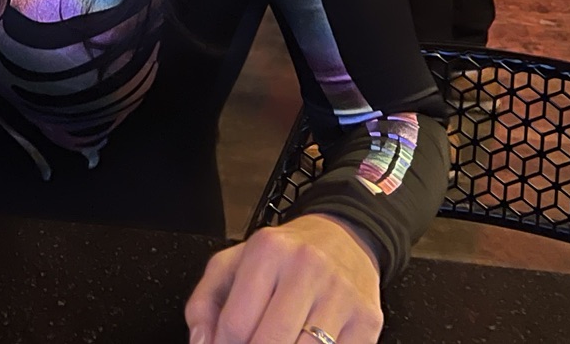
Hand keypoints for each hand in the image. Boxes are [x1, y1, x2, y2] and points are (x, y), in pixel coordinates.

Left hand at [185, 214, 383, 343]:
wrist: (345, 236)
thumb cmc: (285, 255)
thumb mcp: (234, 262)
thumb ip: (205, 302)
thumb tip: (203, 342)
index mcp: (269, 251)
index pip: (235, 326)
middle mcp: (307, 268)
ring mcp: (341, 295)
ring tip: (278, 341)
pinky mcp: (366, 320)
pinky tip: (304, 342)